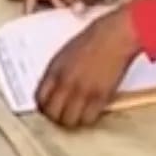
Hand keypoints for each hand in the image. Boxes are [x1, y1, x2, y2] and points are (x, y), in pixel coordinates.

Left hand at [36, 8, 139, 127]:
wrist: (116, 35)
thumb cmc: (96, 38)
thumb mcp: (67, 52)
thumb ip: (59, 71)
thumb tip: (56, 88)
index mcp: (54, 69)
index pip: (39, 99)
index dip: (44, 107)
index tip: (50, 108)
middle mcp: (65, 82)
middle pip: (52, 113)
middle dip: (56, 117)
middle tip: (64, 115)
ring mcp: (82, 91)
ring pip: (68, 121)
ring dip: (72, 121)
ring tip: (78, 116)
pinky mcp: (99, 96)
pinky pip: (88, 119)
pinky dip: (89, 119)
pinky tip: (92, 112)